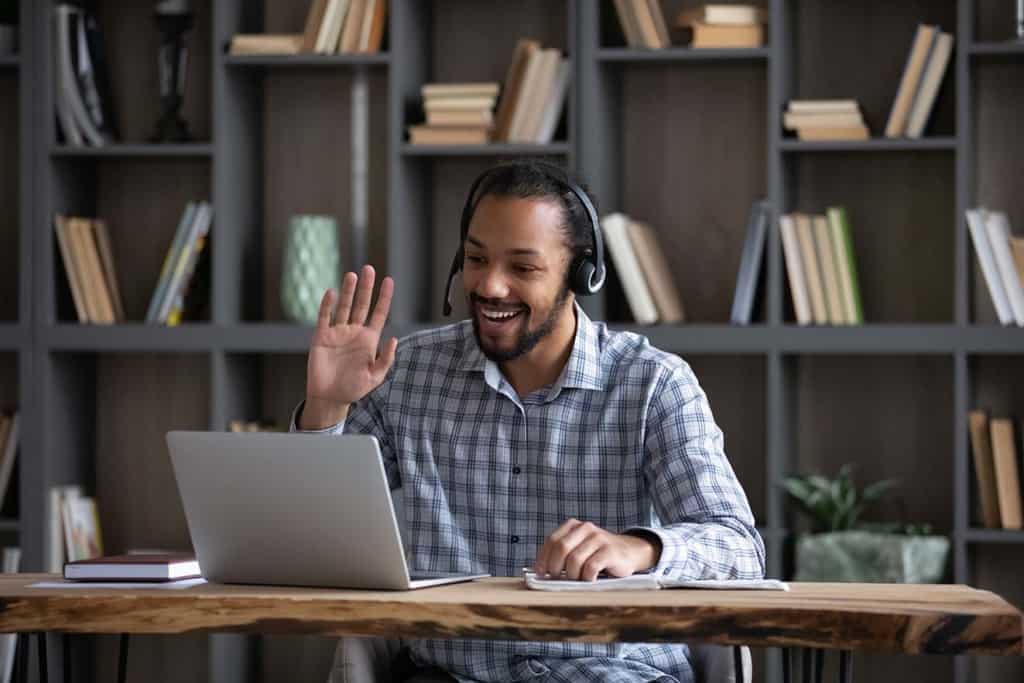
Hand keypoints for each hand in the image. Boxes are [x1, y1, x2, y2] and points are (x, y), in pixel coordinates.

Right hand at [303, 265, 396, 427]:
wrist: (330, 397)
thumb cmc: (354, 388)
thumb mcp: (375, 377)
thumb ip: (385, 359)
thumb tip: (394, 339)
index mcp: (369, 340)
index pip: (379, 313)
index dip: (384, 297)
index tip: (389, 280)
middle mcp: (354, 332)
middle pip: (362, 305)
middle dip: (366, 288)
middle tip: (369, 269)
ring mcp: (338, 333)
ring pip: (344, 307)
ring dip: (348, 292)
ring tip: (353, 275)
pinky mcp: (321, 337)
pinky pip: (325, 318)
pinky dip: (328, 306)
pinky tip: (332, 293)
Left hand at [532, 518, 660, 581]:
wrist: (630, 552)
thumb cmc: (599, 554)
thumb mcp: (580, 548)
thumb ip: (563, 554)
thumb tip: (540, 570)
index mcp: (574, 526)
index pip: (552, 540)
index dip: (543, 558)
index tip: (539, 572)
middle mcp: (585, 528)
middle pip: (561, 548)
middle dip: (555, 567)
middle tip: (556, 579)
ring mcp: (598, 538)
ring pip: (574, 560)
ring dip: (572, 575)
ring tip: (577, 580)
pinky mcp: (609, 551)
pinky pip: (590, 567)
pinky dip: (586, 578)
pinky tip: (589, 581)